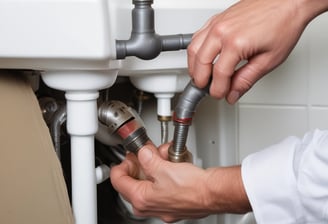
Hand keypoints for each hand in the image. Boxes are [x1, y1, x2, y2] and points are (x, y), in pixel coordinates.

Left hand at [110, 143, 250, 222]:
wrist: (214, 193)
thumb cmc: (193, 187)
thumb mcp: (164, 167)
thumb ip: (147, 158)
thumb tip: (143, 153)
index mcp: (142, 199)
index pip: (118, 180)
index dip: (122, 164)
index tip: (128, 156)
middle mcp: (150, 207)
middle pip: (134, 182)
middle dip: (140, 163)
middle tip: (146, 153)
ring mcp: (162, 207)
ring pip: (149, 183)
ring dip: (154, 166)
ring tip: (164, 155)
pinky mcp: (173, 204)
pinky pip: (162, 187)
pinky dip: (164, 175)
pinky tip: (172, 165)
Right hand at [187, 0, 327, 103]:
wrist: (288, 1)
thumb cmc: (283, 23)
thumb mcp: (269, 60)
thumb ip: (246, 80)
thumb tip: (233, 94)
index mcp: (235, 43)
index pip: (218, 75)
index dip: (218, 89)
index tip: (220, 95)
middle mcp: (222, 31)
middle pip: (200, 63)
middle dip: (201, 81)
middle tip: (207, 89)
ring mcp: (217, 23)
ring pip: (193, 49)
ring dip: (194, 67)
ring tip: (201, 77)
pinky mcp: (217, 18)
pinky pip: (197, 36)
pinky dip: (196, 51)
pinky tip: (202, 59)